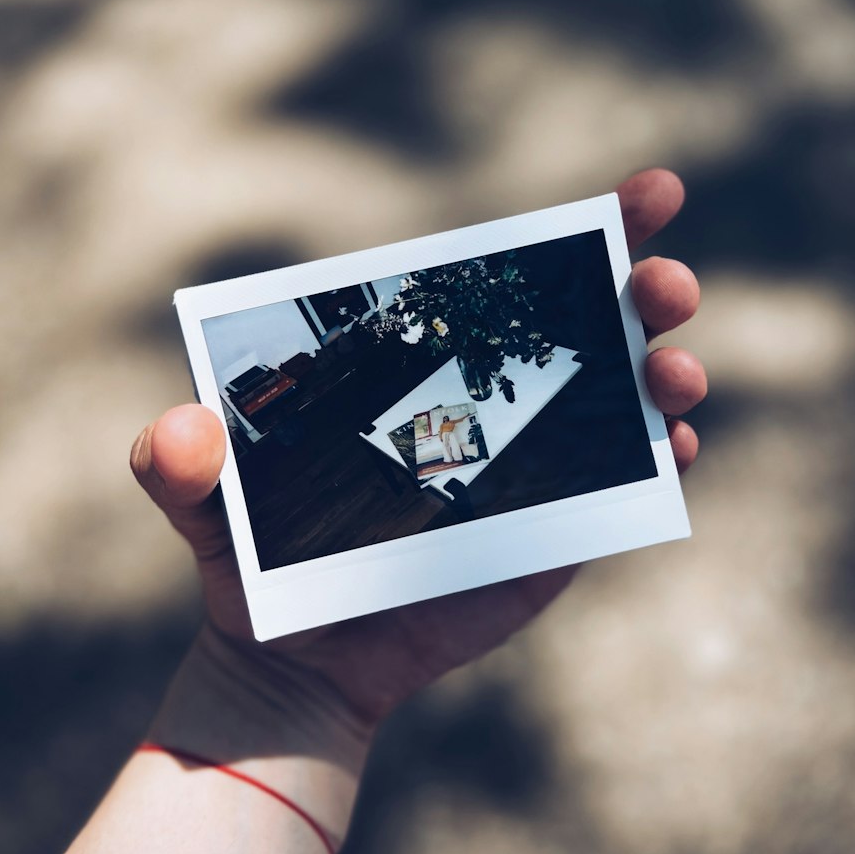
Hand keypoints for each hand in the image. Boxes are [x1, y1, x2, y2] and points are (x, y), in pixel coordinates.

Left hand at [132, 169, 705, 731]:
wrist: (293, 660)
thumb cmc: (252, 562)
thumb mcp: (202, 501)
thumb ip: (178, 461)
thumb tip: (184, 427)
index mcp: (426, 363)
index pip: (512, 279)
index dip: (587, 232)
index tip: (645, 193)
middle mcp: (490, 399)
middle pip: (590, 325)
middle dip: (646, 288)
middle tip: (664, 283)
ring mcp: (532, 464)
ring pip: (624, 400)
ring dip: (666, 372)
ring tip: (670, 371)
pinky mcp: (552, 533)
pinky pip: (624, 488)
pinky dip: (663, 461)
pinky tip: (676, 447)